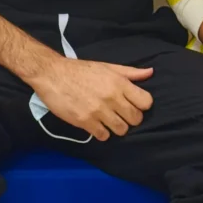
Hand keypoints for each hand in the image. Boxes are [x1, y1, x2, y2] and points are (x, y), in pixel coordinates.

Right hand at [28, 56, 153, 141]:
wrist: (52, 75)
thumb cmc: (80, 70)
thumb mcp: (107, 67)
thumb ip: (130, 72)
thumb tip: (150, 72)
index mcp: (119, 82)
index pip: (146, 102)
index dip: (142, 105)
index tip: (134, 105)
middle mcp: (112, 97)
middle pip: (136, 119)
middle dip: (131, 118)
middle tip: (121, 114)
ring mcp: (99, 111)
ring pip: (121, 130)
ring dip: (117, 127)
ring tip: (108, 120)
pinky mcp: (85, 121)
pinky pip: (103, 135)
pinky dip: (102, 132)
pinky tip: (96, 124)